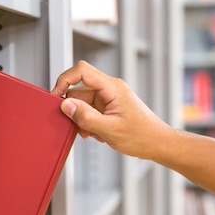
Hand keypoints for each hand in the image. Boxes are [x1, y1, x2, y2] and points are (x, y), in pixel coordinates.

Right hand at [51, 60, 171, 159]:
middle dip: (74, 110)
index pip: (81, 71)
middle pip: (79, 90)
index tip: (55, 96)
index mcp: (112, 87)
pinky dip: (89, 123)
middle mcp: (110, 89)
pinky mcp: (109, 107)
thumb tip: (66, 106)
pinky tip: (98, 134)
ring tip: (93, 134)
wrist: (158, 143)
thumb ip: (85, 117)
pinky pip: (90, 111)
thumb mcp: (109, 129)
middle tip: (77, 127)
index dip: (64, 80)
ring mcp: (109, 98)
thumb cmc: (142, 136)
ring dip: (83, 119)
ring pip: (83, 103)